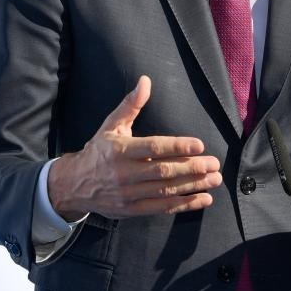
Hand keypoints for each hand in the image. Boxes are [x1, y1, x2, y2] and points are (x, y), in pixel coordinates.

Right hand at [47, 75, 222, 219]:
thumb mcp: (111, 125)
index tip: (199, 144)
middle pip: (163, 171)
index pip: (153, 148)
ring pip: (165, 191)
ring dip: (193, 185)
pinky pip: (162, 208)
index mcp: (121, 150)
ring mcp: (129, 194)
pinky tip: (203, 198)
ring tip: (215, 179)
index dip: (177, 147)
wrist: (74, 184)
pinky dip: (184, 204)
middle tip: (214, 164)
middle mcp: (125, 173)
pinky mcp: (133, 209)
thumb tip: (145, 81)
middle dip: (191, 168)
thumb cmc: (99, 150)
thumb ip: (131, 105)